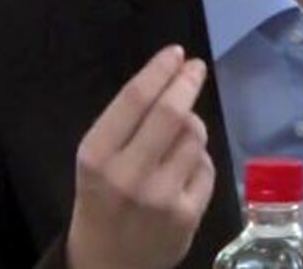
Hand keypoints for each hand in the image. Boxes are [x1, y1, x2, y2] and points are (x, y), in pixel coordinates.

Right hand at [66, 45, 214, 268]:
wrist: (106, 266)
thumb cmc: (101, 202)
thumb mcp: (96, 161)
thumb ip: (127, 125)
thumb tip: (172, 79)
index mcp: (96, 155)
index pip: (134, 99)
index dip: (160, 70)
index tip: (176, 53)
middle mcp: (128, 175)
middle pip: (171, 113)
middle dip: (187, 82)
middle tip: (196, 67)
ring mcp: (161, 197)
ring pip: (194, 136)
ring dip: (193, 125)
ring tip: (181, 131)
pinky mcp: (187, 215)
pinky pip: (206, 166)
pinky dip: (198, 159)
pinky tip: (183, 169)